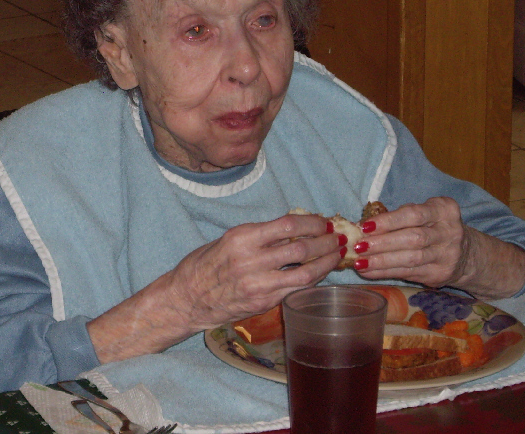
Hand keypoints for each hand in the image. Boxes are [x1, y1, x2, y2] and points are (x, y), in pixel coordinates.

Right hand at [88, 213, 343, 362]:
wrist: (187, 298)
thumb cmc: (206, 264)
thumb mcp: (229, 240)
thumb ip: (260, 235)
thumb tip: (296, 228)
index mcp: (242, 238)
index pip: (288, 225)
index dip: (312, 222)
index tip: (323, 221)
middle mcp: (251, 260)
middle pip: (301, 249)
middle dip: (325, 242)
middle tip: (337, 238)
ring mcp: (258, 284)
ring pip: (305, 273)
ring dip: (326, 263)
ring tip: (336, 255)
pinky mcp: (262, 303)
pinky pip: (295, 290)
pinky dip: (312, 280)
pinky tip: (320, 273)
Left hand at [352, 196, 469, 288]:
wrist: (464, 254)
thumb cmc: (432, 227)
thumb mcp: (424, 214)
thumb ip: (400, 216)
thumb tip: (364, 227)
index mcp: (443, 210)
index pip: (414, 214)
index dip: (388, 221)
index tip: (365, 226)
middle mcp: (449, 232)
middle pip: (413, 239)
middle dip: (382, 243)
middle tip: (358, 246)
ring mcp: (447, 255)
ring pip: (411, 259)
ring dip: (381, 262)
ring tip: (359, 262)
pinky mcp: (440, 274)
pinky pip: (408, 273)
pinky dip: (385, 273)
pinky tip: (368, 271)